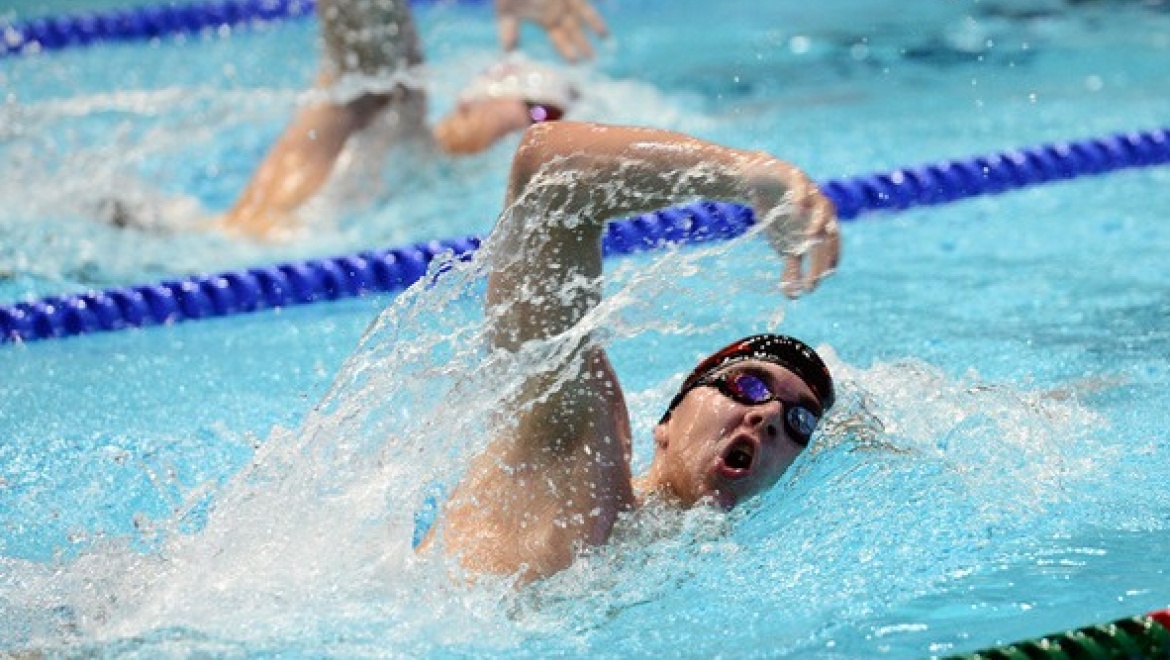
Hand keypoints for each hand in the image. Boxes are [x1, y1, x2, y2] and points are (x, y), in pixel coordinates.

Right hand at [495, 0, 608, 61]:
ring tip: (605, 36)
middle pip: (573, 29)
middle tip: (592, 59)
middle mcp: (559, 10)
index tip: (575, 62)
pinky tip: (605, 10)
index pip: (559, 39)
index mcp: (546, 19)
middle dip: (582, 43)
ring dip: (594, 23)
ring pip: (583, 12)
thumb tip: (507, 52)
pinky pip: (583, 1)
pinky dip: (594, 10)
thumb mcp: (506, 11)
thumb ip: (508, 30)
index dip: (566, 49)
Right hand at [743, 155, 839, 297]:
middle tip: (812, 276)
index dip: (824, 268)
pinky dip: (800, 198)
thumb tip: (792, 297)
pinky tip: (795, 210)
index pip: (831, 251)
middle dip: (822, 255)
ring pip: (822, 209)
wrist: (758, 181)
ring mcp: (811, 192)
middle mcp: (823, 210)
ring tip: (810, 237)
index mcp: (824, 227)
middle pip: (828, 234)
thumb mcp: (783, 245)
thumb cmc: (777, 215)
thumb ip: (791, 269)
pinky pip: (802, 187)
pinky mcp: (796, 176)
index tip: (811, 287)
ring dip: (818, 223)